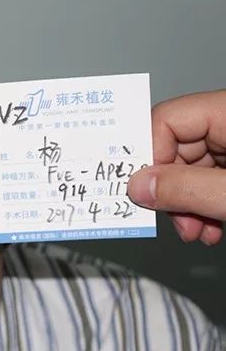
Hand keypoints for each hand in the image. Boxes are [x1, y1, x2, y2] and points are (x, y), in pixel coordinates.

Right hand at [127, 90, 225, 244]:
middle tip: (174, 220)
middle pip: (175, 147)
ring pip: (191, 167)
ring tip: (197, 230)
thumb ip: (186, 189)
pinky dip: (204, 203)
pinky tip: (210, 226)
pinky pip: (210, 178)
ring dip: (185, 204)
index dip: (150, 156)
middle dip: (170, 189)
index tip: (145, 191)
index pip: (167, 119)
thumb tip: (139, 186)